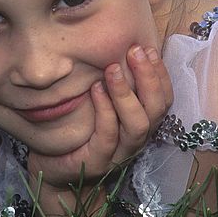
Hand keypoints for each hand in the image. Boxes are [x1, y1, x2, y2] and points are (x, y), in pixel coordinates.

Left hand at [27, 45, 172, 191]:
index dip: (161, 74)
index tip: (149, 49)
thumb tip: (118, 47)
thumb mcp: (99, 102)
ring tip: (112, 69)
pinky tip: (95, 89)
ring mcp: (119, 154)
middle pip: (157, 109)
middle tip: (134, 51)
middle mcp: (136, 139)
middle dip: (149, 78)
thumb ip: (113, 83)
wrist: (53, 169)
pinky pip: (108, 136)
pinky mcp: (98, 162)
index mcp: (141, 123)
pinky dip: (105, 110)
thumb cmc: (77, 130)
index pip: (164, 99)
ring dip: (127, 93)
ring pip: (138, 124)